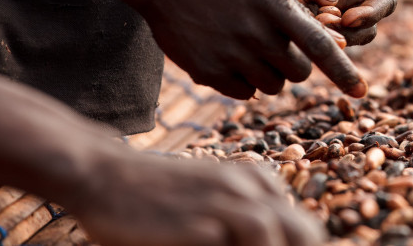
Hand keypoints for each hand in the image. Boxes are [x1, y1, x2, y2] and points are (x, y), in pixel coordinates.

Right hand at [74, 148, 323, 245]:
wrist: (106, 174)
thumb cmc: (162, 197)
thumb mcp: (214, 197)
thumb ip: (244, 216)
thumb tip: (281, 240)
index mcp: (256, 182)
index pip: (305, 229)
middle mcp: (243, 187)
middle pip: (301, 231)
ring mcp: (216, 201)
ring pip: (265, 228)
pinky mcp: (188, 220)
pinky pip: (221, 243)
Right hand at [139, 0, 366, 98]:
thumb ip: (297, 11)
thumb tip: (335, 43)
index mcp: (275, 6)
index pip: (319, 46)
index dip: (343, 71)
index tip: (361, 92)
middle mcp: (256, 34)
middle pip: (299, 72)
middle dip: (297, 64)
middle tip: (278, 45)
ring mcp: (230, 55)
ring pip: (273, 86)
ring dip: (271, 73)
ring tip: (251, 46)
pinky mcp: (208, 72)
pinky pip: (245, 94)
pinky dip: (244, 82)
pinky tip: (230, 55)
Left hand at [250, 0, 395, 45]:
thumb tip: (330, 1)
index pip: (384, 1)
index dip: (372, 14)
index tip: (351, 18)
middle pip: (363, 25)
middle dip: (348, 31)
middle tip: (326, 23)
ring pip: (334, 28)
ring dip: (324, 32)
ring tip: (310, 22)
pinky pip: (304, 18)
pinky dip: (300, 21)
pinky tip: (289, 9)